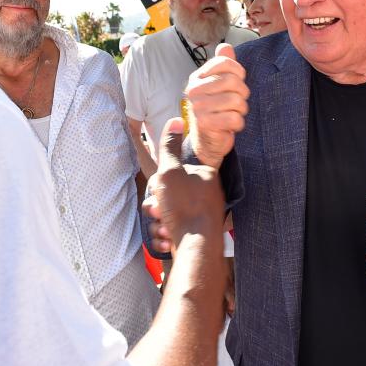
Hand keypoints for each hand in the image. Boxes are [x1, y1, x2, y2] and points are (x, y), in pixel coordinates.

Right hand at [143, 117, 224, 254]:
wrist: (195, 248)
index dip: (161, 183)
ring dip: (159, 221)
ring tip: (164, 227)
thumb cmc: (183, 207)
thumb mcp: (170, 171)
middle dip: (158, 206)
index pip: (173, 173)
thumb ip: (170, 146)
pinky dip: (166, 234)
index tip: (162, 191)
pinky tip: (168, 238)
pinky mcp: (196, 233)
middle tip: (160, 211)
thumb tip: (177, 118)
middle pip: (169, 195)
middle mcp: (207, 194)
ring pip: (168, 214)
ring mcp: (203, 215)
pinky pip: (173, 230)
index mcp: (206, 176)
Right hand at [184, 43, 249, 168]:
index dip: (238, 72)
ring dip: (241, 110)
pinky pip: (235, 118)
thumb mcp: (219, 85)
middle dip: (242, 94)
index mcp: (197, 78)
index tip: (237, 82)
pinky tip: (230, 126)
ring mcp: (198, 107)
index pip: (225, 63)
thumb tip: (225, 46)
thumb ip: (223, 65)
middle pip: (233, 81)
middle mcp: (194, 91)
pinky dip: (238, 124)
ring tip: (233, 114)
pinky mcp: (205, 123)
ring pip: (236, 101)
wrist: (207, 141)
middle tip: (236, 103)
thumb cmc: (216, 110)